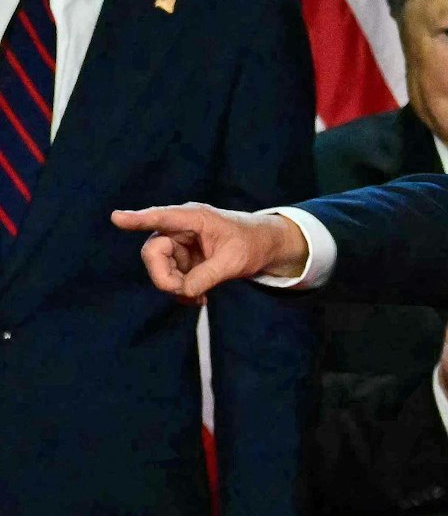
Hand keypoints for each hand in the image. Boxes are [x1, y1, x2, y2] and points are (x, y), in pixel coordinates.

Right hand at [111, 205, 309, 302]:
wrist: (263, 247)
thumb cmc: (252, 244)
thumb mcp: (235, 261)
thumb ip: (208, 275)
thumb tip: (182, 290)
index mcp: (194, 217)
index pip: (162, 217)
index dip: (138, 219)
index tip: (117, 218)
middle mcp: (179, 229)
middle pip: (153, 253)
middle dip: (165, 277)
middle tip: (185, 292)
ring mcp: (177, 245)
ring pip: (159, 270)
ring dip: (175, 287)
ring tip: (201, 297)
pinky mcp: (179, 260)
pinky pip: (168, 278)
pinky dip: (180, 291)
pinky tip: (199, 298)